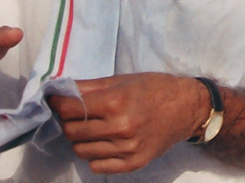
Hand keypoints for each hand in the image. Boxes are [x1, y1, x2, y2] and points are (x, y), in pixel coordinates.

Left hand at [48, 73, 207, 174]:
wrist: (188, 108)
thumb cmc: (155, 88)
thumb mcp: (124, 80)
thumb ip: (90, 86)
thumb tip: (59, 89)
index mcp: (116, 102)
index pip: (69, 109)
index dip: (58, 104)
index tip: (56, 101)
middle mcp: (120, 127)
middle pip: (71, 131)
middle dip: (69, 122)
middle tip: (77, 114)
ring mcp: (127, 148)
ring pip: (81, 150)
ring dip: (82, 139)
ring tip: (95, 129)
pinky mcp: (133, 163)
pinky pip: (97, 166)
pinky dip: (96, 155)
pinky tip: (106, 143)